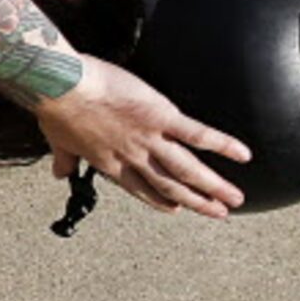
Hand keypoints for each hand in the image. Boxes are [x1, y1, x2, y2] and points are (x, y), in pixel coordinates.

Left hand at [33, 56, 249, 216]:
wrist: (62, 87)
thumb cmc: (57, 108)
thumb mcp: (56, 139)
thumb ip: (63, 158)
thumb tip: (58, 173)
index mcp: (111, 163)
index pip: (141, 188)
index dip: (160, 201)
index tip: (176, 209)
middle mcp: (135, 157)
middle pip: (171, 186)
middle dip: (197, 201)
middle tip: (220, 213)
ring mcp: (150, 139)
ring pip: (188, 169)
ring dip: (214, 186)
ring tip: (235, 198)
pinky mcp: (162, 116)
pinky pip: (197, 134)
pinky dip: (222, 144)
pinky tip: (243, 154)